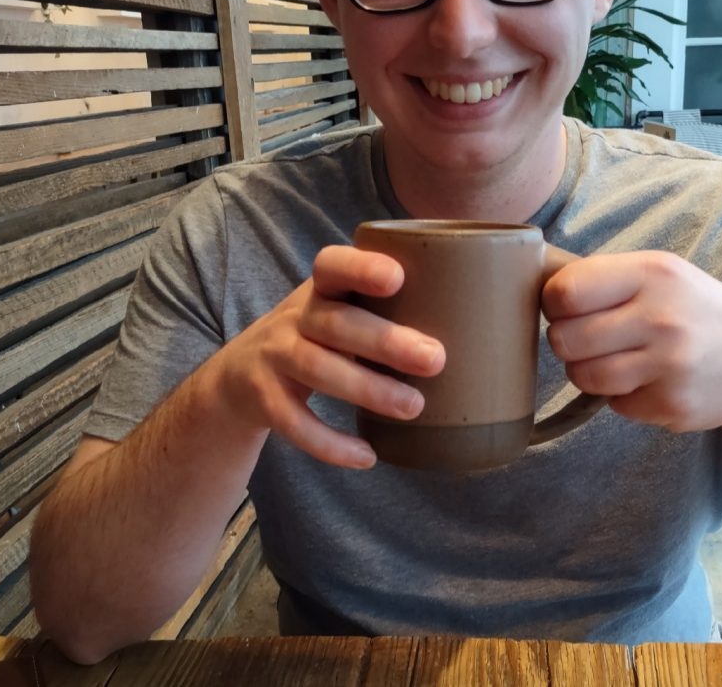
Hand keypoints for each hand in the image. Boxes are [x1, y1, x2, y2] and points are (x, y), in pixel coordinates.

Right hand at [209, 245, 443, 468]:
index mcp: (321, 288)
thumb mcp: (340, 310)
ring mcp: (274, 356)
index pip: (332, 264)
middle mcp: (294, 316)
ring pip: (318, 370)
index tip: (399, 277)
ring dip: (367, 390)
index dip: (361, 268)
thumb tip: (482, 320)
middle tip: (436, 359)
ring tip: (413, 406)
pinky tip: (368, 456)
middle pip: (337, 323)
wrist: (239, 376)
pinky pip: (294, 422)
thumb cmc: (319, 336)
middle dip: (385, 340)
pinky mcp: (262, 398)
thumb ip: (387, 308)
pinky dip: (329, 443)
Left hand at [543, 250, 721, 432]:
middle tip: (588, 338)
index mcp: (652, 272)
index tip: (566, 308)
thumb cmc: (695, 310)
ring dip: (588, 372)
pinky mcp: (672, 405)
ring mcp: (669, 365)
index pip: (565, 292)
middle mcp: (661, 316)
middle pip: (565, 339)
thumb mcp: (661, 273)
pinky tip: (649, 380)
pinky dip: (622, 396)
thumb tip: (538, 293)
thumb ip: (606, 278)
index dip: (554, 304)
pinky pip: (614, 404)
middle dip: (567, 341)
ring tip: (616, 359)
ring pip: (583, 376)